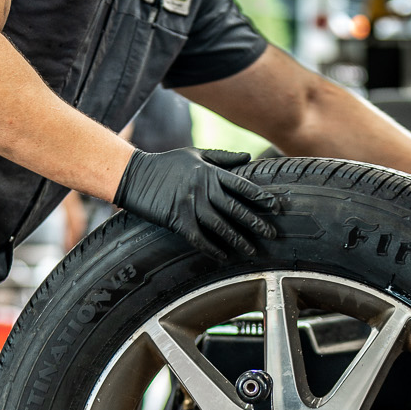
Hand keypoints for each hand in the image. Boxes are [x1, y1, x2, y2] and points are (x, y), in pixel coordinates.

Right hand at [115, 148, 280, 261]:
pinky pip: (198, 238)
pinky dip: (212, 248)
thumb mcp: (195, 154)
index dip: (259, 197)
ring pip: (220, 226)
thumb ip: (223, 157)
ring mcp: (190, 206)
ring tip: (252, 250)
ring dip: (237, 239)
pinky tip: (223, 255)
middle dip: (255, 223)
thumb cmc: (167, 164)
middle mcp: (203, 189)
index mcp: (210, 172)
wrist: (135, 175)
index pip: (241, 186)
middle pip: (235, 209)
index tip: (275, 207)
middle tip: (272, 235)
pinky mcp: (177, 220)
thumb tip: (248, 157)